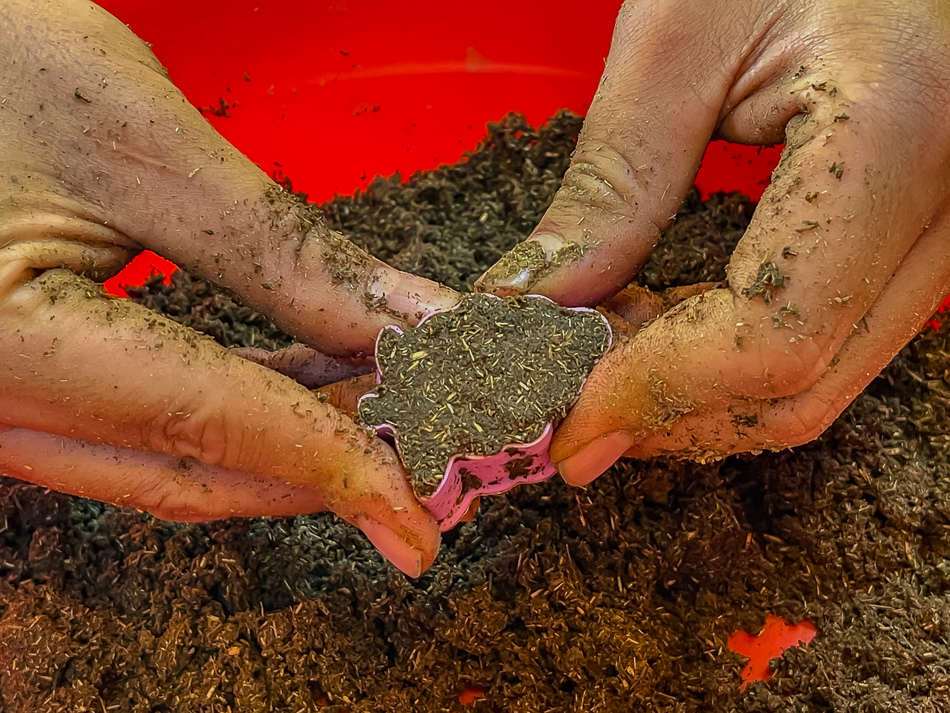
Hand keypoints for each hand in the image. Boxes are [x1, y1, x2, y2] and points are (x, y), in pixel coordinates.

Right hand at [0, 0, 458, 575]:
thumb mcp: (147, 149)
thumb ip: (286, 254)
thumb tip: (414, 325)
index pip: (206, 424)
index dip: (331, 464)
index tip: (418, 512)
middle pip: (187, 471)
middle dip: (319, 467)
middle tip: (423, 454)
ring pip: (164, 458)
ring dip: (284, 444)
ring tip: (385, 410)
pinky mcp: (18, 379)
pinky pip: (137, 423)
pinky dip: (231, 415)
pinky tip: (305, 387)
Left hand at [476, 0, 949, 484]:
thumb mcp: (679, 38)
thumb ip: (613, 185)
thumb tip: (537, 305)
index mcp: (894, 133)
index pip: (771, 335)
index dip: (651, 395)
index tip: (563, 423)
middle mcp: (949, 204)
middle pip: (799, 385)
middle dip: (664, 411)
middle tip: (566, 394)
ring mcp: (947, 230)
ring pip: (818, 379)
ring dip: (693, 394)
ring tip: (602, 350)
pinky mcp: (920, 240)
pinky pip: (828, 340)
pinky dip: (730, 360)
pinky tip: (662, 325)